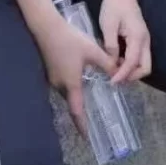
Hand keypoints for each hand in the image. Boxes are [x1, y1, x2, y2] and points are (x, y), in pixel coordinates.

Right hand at [33, 14, 114, 137]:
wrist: (46, 27)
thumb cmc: (70, 40)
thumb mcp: (92, 51)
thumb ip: (107, 64)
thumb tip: (119, 74)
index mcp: (71, 83)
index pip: (77, 111)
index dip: (82, 125)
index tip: (88, 137)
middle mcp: (60, 85)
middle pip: (71, 103)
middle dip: (80, 113)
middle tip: (92, 119)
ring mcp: (52, 79)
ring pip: (66, 93)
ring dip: (76, 98)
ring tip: (88, 100)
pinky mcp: (49, 71)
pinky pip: (62, 85)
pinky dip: (71, 88)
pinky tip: (78, 81)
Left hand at [98, 0, 151, 84]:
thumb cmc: (114, 6)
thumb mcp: (108, 25)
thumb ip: (111, 45)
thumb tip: (112, 62)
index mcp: (138, 37)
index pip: (133, 62)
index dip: (123, 74)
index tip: (112, 82)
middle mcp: (145, 41)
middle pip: (146, 67)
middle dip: (132, 76)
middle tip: (115, 79)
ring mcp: (145, 40)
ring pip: (143, 63)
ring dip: (131, 70)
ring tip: (114, 71)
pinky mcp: (140, 39)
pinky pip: (139, 57)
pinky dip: (130, 63)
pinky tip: (117, 61)